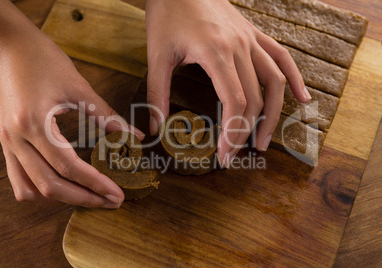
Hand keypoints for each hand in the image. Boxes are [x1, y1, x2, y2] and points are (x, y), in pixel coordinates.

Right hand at [0, 1, 143, 207]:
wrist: (8, 46)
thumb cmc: (43, 59)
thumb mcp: (79, 87)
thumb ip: (106, 116)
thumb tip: (133, 137)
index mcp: (35, 123)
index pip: (68, 166)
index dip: (95, 184)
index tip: (116, 194)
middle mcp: (16, 138)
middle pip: (48, 185)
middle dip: (82, 198)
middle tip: (110, 201)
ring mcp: (7, 142)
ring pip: (28, 189)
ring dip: (58, 199)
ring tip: (87, 196)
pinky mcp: (6, 141)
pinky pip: (18, 178)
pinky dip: (40, 189)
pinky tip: (61, 185)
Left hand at [145, 0, 310, 166]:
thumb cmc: (167, 15)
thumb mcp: (157, 55)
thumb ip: (157, 93)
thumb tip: (156, 127)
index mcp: (216, 53)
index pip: (235, 102)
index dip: (233, 132)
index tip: (224, 154)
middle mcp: (240, 47)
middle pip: (255, 98)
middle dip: (246, 132)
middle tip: (234, 155)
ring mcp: (251, 39)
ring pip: (275, 81)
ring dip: (275, 114)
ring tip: (265, 140)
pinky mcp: (254, 34)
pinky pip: (282, 57)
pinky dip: (295, 78)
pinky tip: (303, 98)